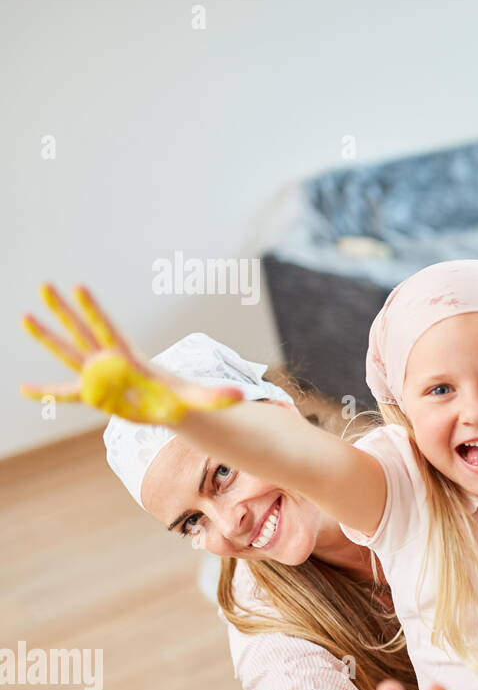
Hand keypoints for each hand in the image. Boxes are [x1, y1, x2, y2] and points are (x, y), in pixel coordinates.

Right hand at [20, 284, 241, 423]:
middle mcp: (109, 359)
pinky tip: (23, 390)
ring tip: (24, 316)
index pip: (109, 328)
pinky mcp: (93, 393)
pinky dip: (46, 392)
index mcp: (129, 356)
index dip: (94, 308)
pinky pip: (65, 392)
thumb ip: (217, 397)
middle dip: (64, 310)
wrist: (168, 404)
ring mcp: (98, 374)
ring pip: (68, 352)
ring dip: (46, 337)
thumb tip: (241, 397)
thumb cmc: (180, 397)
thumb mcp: (198, 399)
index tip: (80, 285)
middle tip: (45, 284)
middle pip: (82, 330)